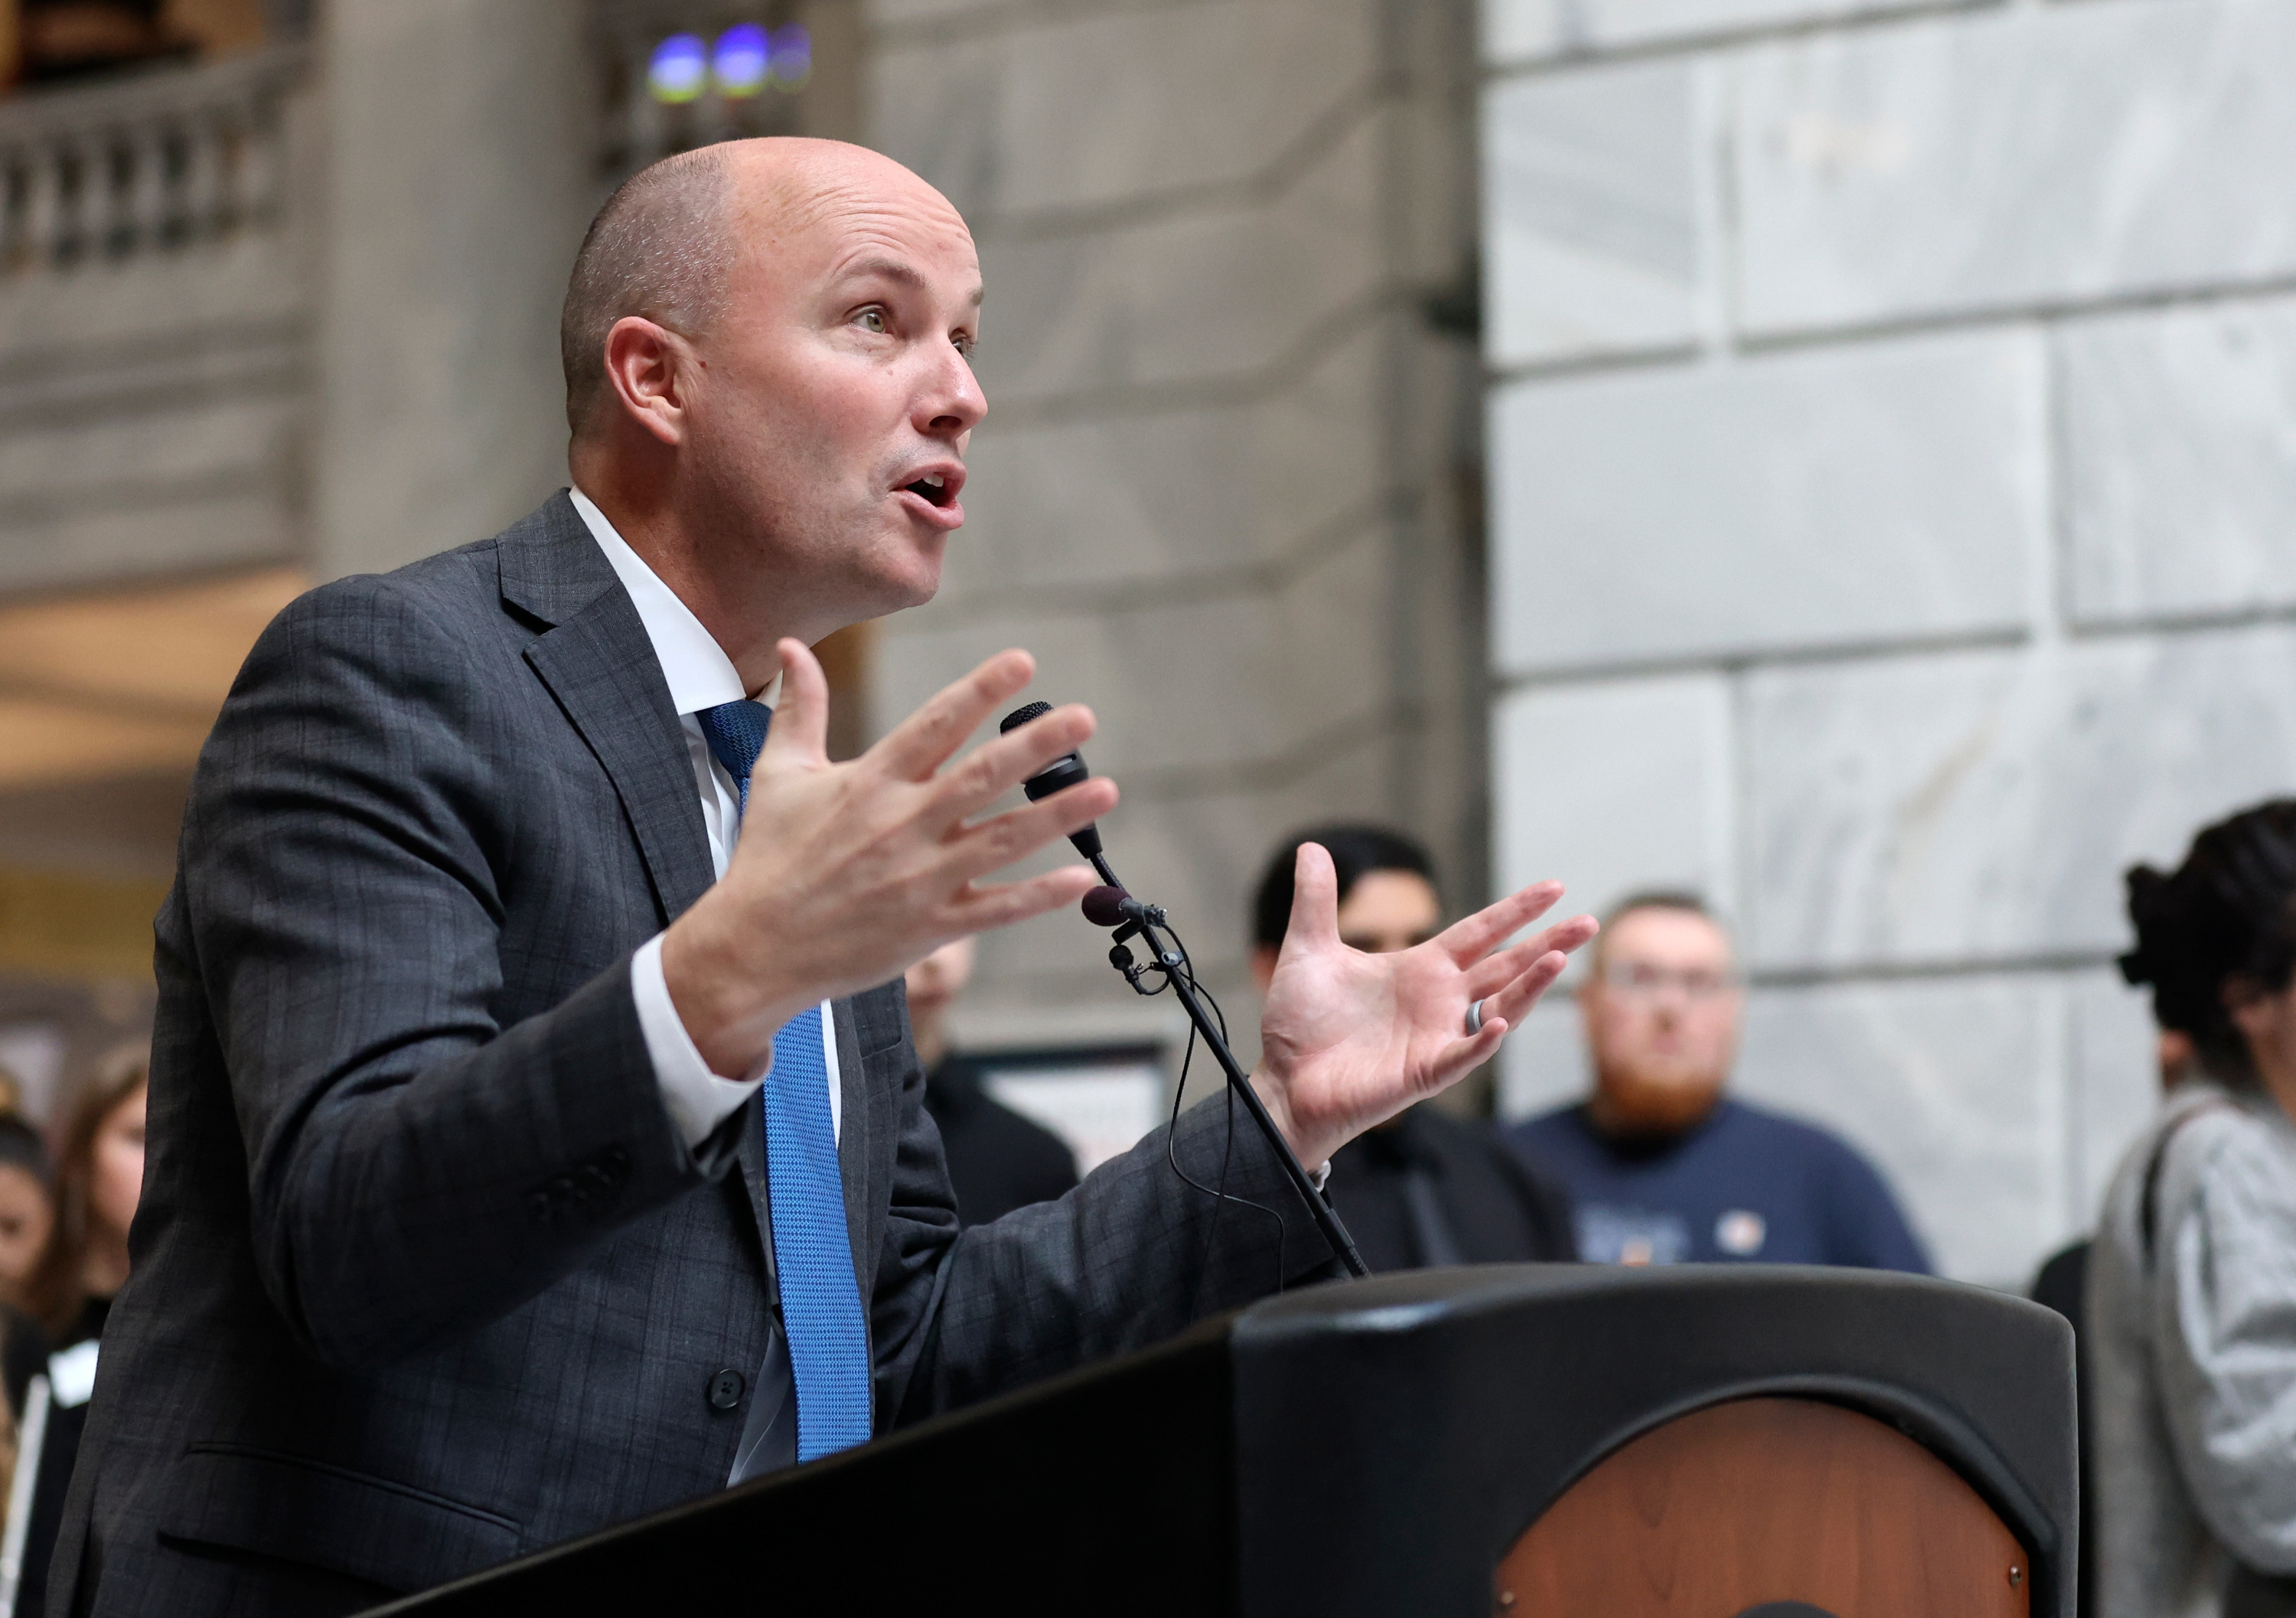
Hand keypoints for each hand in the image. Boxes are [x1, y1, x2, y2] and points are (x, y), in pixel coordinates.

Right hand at [661, 641, 1115, 1077]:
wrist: (754, 949)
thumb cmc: (767, 859)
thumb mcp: (777, 775)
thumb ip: (797, 709)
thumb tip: (790, 648)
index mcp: (869, 782)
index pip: (936, 724)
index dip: (981, 690)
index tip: (1023, 662)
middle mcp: (901, 826)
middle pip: (981, 776)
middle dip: (1036, 745)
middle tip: (1084, 718)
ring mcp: (919, 879)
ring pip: (1002, 840)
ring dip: (1057, 815)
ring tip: (1105, 791)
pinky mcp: (930, 928)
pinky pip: (996, 909)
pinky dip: (1041, 895)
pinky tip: (1084, 878)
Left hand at [1252, 843, 1596, 1167]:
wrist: (1283, 1081)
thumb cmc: (1300, 1023)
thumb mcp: (1308, 949)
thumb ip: (1317, 900)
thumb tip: (1311, 848)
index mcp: (1419, 969)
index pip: (1480, 933)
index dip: (1516, 911)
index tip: (1554, 888)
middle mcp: (1437, 1001)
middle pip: (1505, 966)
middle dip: (1547, 944)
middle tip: (1589, 922)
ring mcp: (1436, 1037)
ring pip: (1499, 1007)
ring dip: (1529, 986)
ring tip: (1558, 958)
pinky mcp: (1423, 1072)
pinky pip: (1463, 1055)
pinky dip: (1484, 1039)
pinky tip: (1501, 1020)